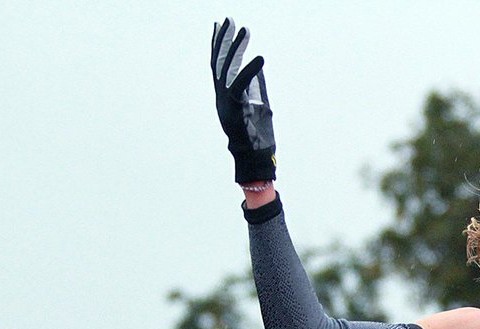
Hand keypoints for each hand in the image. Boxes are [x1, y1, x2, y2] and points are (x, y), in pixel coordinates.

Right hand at [211, 18, 276, 183]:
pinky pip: (241, 85)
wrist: (255, 158)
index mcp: (226, 95)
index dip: (220, 44)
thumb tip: (259, 68)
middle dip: (223, 39)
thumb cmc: (258, 135)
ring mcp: (226, 101)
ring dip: (235, 48)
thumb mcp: (260, 105)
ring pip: (227, 69)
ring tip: (245, 30)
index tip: (222, 25)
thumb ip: (257, 86)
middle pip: (220, 61)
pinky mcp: (234, 108)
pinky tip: (259, 57)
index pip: (221, 64)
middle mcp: (222, 96)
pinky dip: (250, 70)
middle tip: (229, 19)